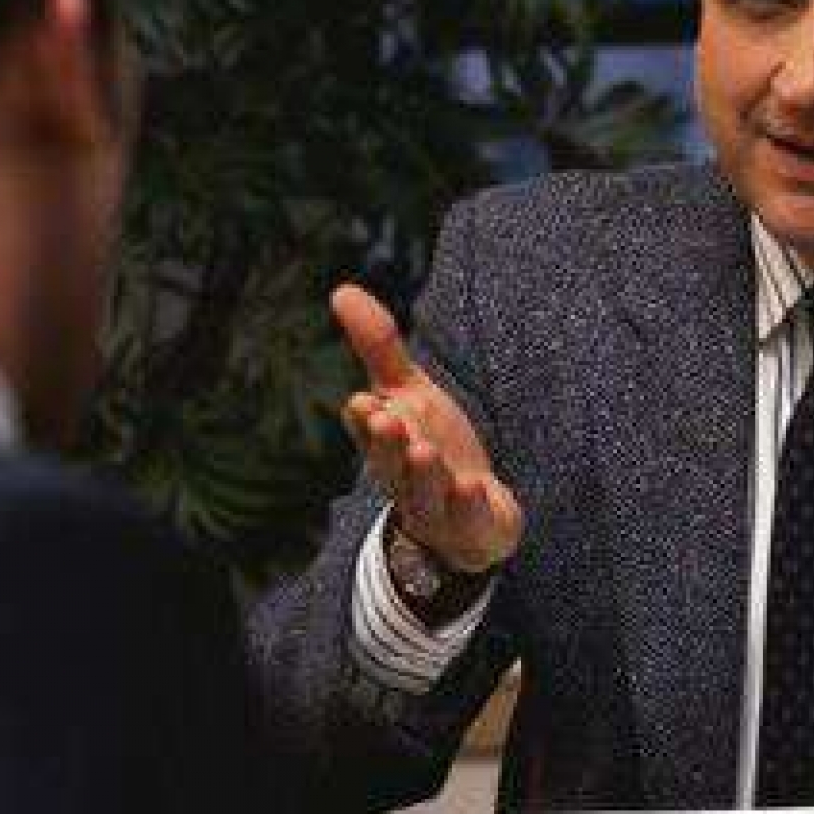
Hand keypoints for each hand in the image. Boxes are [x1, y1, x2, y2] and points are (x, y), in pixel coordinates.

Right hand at [331, 284, 521, 573]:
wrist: (470, 518)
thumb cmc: (432, 445)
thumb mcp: (410, 393)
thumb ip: (379, 347)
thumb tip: (341, 289)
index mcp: (386, 444)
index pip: (367, 432)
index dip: (364, 421)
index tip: (362, 401)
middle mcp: (405, 476)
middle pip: (390, 462)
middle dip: (388, 444)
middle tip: (387, 419)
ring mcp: (437, 505)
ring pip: (425, 492)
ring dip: (423, 473)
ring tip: (424, 450)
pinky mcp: (472, 524)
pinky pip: (468, 517)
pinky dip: (467, 503)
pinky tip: (470, 487)